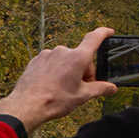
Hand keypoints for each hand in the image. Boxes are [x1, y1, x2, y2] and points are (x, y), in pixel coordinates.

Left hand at [0, 27, 119, 134]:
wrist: (27, 106)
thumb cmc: (55, 100)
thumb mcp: (82, 96)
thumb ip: (100, 89)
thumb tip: (112, 88)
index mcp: (77, 58)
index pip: (94, 38)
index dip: (103, 33)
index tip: (109, 32)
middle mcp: (62, 51)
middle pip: (80, 58)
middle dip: (83, 71)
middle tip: (80, 88)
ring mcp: (47, 55)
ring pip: (64, 61)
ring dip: (68, 71)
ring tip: (63, 89)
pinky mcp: (36, 60)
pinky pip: (51, 63)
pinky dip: (54, 71)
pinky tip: (51, 85)